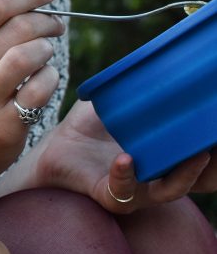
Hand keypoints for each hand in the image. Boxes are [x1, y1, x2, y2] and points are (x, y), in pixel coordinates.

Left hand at [35, 99, 216, 212]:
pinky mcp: (110, 196)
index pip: (202, 158)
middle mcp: (158, 177)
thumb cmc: (90, 127)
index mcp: (165, 156)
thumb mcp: (119, 103)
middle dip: (216, 167)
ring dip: (186, 173)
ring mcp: (137, 191)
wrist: (53, 146)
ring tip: (198, 154)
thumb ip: (138, 88)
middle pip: (202, 180)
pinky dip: (126, 175)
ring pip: (172, 190)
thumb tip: (164, 57)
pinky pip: (124, 191)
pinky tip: (126, 159)